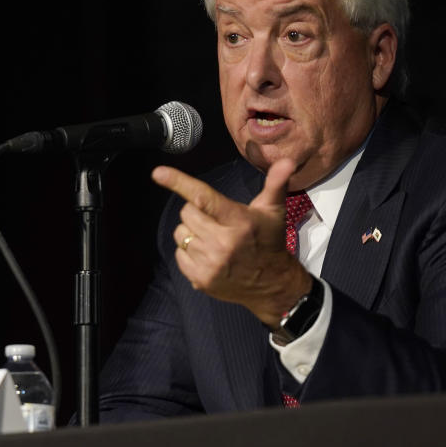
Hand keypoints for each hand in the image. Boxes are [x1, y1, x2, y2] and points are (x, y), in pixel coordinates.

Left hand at [151, 159, 313, 325]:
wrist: (272, 284)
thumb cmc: (269, 241)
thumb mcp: (274, 211)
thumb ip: (276, 183)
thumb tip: (287, 161)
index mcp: (239, 221)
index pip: (204, 198)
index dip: (179, 183)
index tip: (158, 173)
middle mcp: (223, 243)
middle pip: (187, 213)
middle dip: (197, 212)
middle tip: (216, 220)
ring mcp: (210, 263)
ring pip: (181, 233)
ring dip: (192, 232)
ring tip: (212, 238)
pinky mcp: (201, 279)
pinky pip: (179, 254)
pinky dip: (189, 252)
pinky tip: (208, 254)